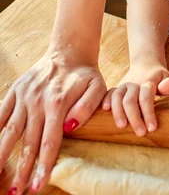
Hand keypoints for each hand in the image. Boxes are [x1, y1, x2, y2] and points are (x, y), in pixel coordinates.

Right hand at [0, 50, 105, 194]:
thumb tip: (71, 128)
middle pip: (28, 142)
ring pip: (10, 131)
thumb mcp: (97, 86)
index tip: (37, 186)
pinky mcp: (15, 91)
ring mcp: (24, 96)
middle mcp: (37, 101)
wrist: (68, 51)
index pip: (49, 141)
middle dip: (22, 169)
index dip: (43, 165)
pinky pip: (1, 113)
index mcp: (57, 103)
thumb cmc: (85, 74)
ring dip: (2, 155)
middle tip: (17, 192)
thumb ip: (87, 107)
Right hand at [101, 58, 168, 135]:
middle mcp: (133, 84)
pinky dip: (105, 100)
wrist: (145, 64)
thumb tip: (167, 88)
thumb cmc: (158, 77)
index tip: (152, 128)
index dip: (148, 113)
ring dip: (118, 112)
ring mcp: (123, 86)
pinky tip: (104, 110)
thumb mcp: (166, 76)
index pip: (146, 97)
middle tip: (140, 133)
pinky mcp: (116, 89)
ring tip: (122, 126)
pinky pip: (108, 93)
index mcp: (147, 82)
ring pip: (117, 97)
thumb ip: (167, 83)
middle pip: (130, 100)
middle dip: (134, 118)